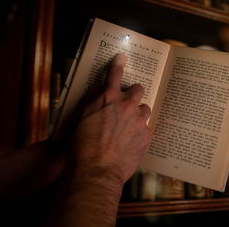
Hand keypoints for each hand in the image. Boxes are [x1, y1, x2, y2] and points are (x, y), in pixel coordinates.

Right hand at [68, 53, 152, 184]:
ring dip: (138, 114)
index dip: (118, 64)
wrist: (97, 171)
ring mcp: (139, 120)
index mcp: (108, 98)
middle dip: (133, 93)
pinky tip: (131, 142)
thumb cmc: (82, 146)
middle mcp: (127, 105)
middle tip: (126, 104)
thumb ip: (93, 101)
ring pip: (145, 109)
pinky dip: (140, 132)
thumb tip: (101, 89)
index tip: (122, 57)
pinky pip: (147, 128)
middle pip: (138, 88)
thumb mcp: (81, 118)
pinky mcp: (147, 136)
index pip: (114, 74)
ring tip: (129, 127)